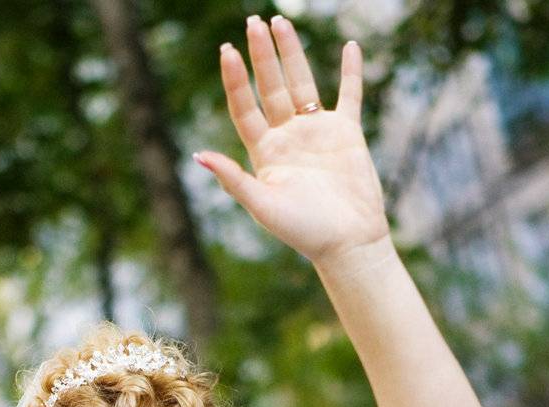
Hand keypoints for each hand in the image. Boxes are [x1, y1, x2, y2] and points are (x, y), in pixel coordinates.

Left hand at [196, 14, 390, 265]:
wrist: (348, 242)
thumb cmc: (304, 231)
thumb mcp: (262, 206)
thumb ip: (233, 179)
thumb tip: (198, 156)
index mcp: (264, 152)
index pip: (245, 107)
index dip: (235, 80)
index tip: (227, 52)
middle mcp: (287, 137)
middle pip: (270, 87)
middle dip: (261, 55)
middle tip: (252, 22)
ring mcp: (317, 132)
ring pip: (302, 82)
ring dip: (292, 53)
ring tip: (280, 22)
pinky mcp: (346, 133)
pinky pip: (348, 94)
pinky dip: (350, 72)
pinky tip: (349, 46)